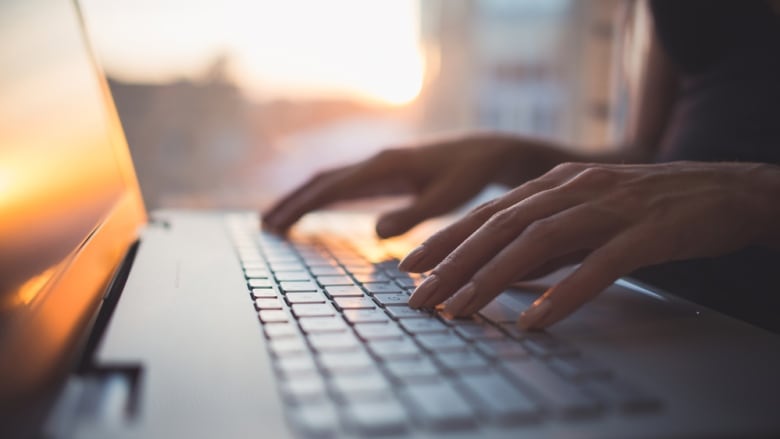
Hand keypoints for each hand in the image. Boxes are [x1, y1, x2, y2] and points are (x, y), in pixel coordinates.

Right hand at [263, 134, 570, 237]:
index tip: (277, 225)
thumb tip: (375, 233)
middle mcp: (376, 162)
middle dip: (292, 202)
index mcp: (385, 166)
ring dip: (303, 199)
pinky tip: (314, 210)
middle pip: (322, 181)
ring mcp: (378, 166)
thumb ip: (413, 215)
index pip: (333, 187)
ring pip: (330, 181)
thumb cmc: (470, 176)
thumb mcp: (447, 199)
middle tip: (265, 226)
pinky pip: (345, 184)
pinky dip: (322, 197)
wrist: (486, 153)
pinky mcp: (385, 173)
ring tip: (277, 220)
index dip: (302, 206)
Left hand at [400, 161, 779, 328]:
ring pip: (538, 242)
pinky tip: (537, 319)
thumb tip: (505, 272)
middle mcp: (574, 189)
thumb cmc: (650, 206)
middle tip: (420, 297)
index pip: (488, 213)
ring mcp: (609, 207)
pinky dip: (565, 292)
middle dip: (454, 263)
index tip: (410, 267)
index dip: (446, 239)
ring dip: (493, 278)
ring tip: (461, 311)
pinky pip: (599, 265)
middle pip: (501, 226)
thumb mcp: (587, 214)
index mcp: (555, 184)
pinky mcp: (646, 231)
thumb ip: (548, 238)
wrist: (724, 189)